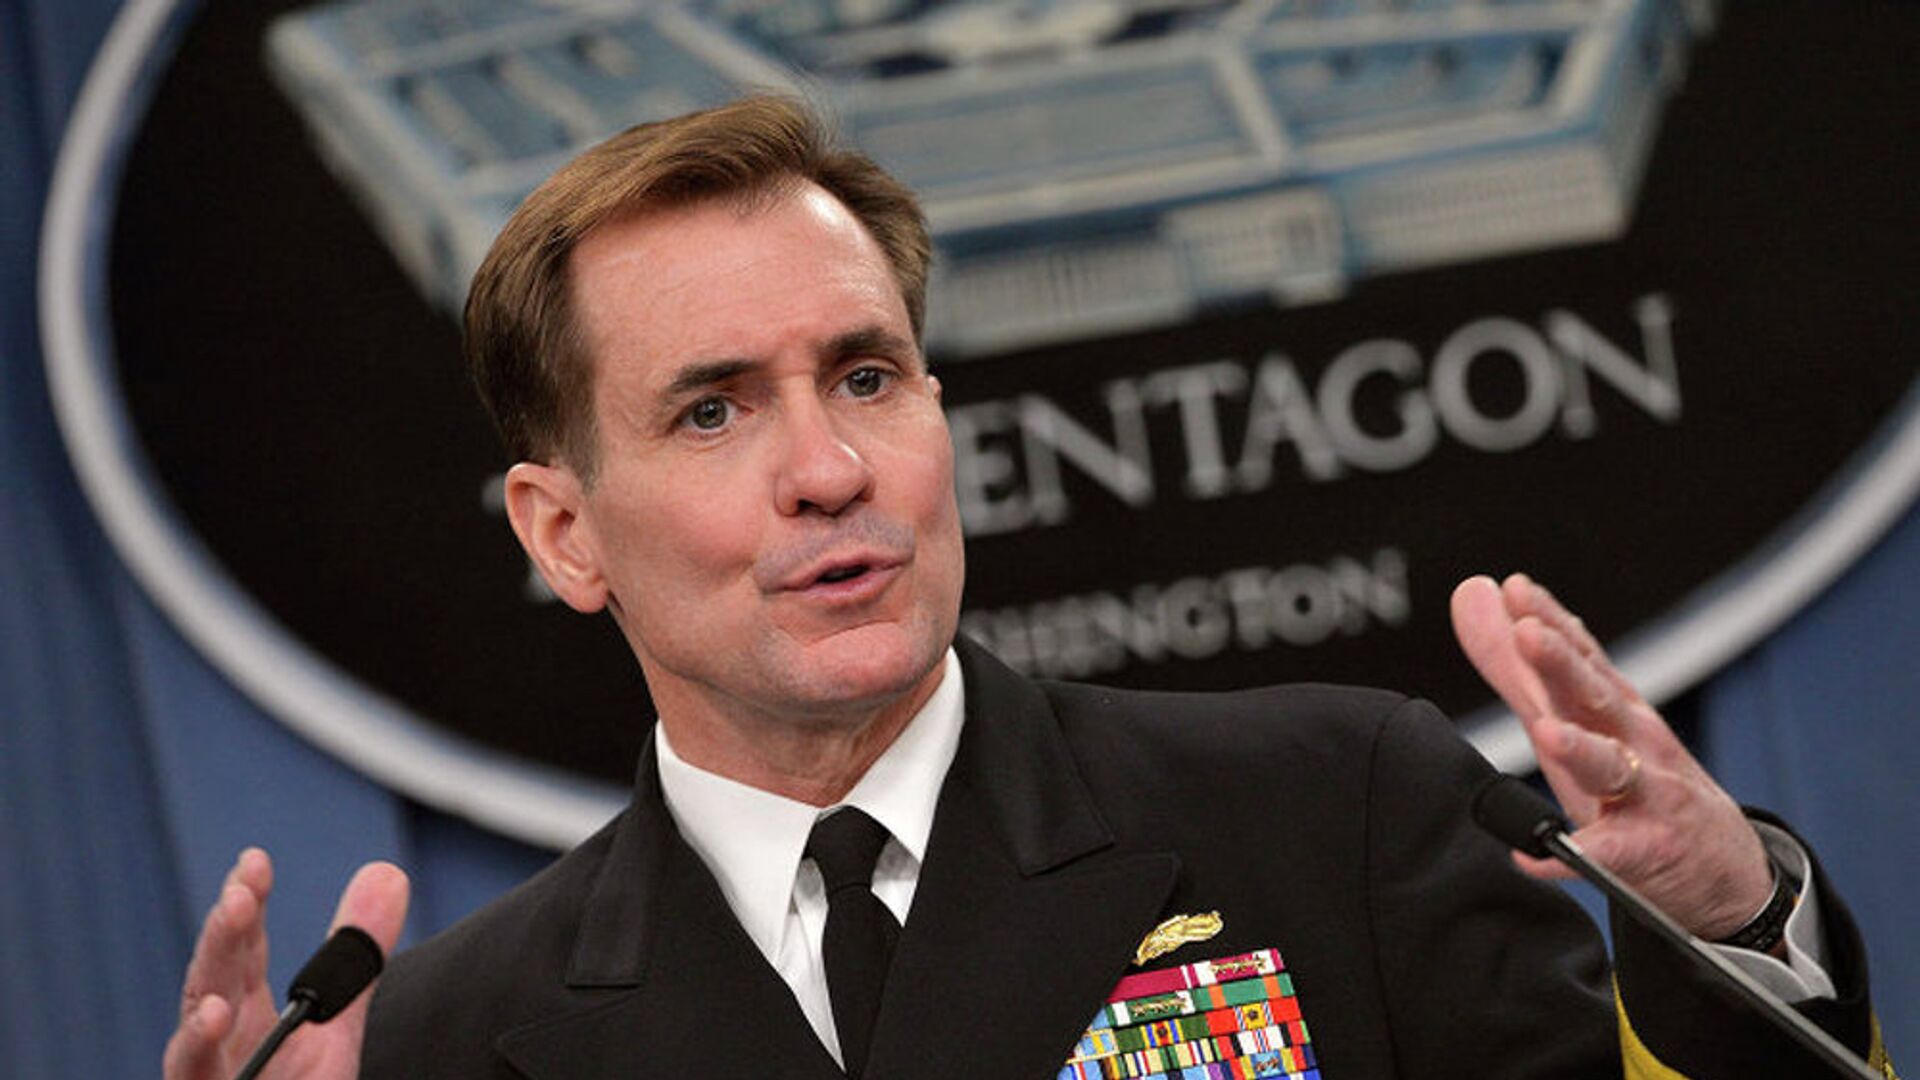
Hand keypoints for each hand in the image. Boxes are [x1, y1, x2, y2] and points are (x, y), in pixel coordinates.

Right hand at [163, 849, 409, 1079]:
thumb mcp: (335, 1027)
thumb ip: (356, 958)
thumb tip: (387, 872)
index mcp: (243, 1015)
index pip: (240, 952)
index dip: (244, 905)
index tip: (254, 862)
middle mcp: (215, 1048)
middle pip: (210, 990)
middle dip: (220, 946)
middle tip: (240, 899)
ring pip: (189, 1057)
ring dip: (199, 1027)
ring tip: (217, 1003)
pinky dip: (201, 1066)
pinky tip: (212, 1033)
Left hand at [1451, 574, 1772, 940]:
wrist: (1721, 869)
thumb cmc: (1634, 784)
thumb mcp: (1575, 722)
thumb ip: (1516, 666)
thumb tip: (1475, 594)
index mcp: (1612, 708)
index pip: (1580, 656)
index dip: (1550, 621)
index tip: (1517, 590)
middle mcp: (1633, 741)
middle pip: (1596, 697)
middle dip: (1562, 663)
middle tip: (1527, 633)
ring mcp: (1647, 794)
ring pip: (1612, 767)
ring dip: (1580, 748)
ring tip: (1547, 732)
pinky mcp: (1646, 851)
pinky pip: (1606, 854)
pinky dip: (1569, 857)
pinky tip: (1532, 856)